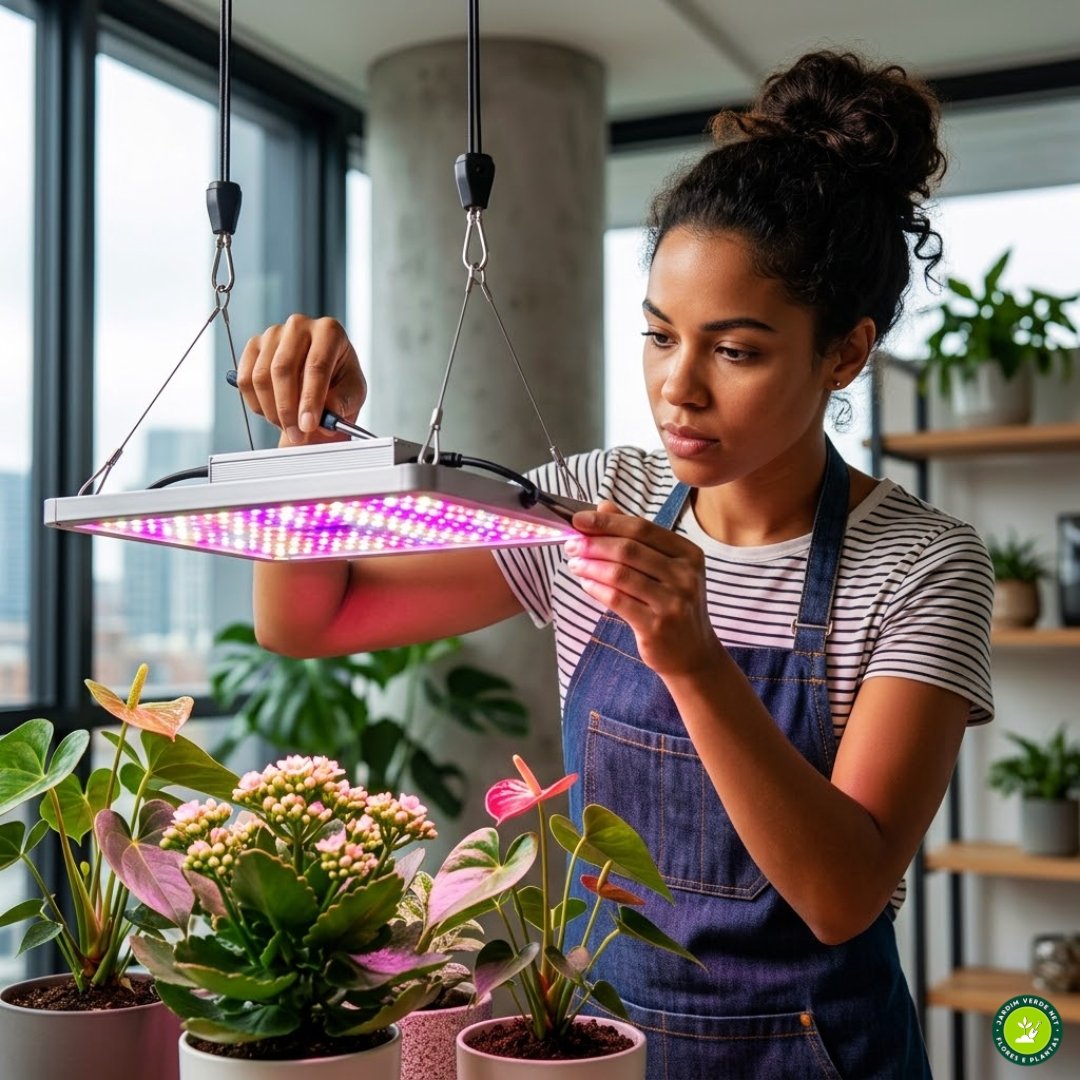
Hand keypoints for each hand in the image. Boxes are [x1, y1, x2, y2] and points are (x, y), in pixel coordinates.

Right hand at [237, 314, 366, 444]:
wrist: (324, 379)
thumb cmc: (341, 383)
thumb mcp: (354, 393)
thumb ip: (342, 402)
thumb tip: (326, 414)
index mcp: (329, 331)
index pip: (316, 365)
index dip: (311, 399)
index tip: (309, 425)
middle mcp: (299, 325)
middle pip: (283, 369)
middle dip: (288, 409)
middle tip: (297, 435)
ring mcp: (273, 334)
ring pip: (261, 376)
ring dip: (272, 410)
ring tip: (289, 427)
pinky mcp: (254, 346)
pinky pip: (245, 380)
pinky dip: (257, 404)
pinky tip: (273, 414)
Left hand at [564, 500, 721, 678]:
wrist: (693, 654)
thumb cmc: (674, 606)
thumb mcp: (665, 568)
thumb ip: (636, 537)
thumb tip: (603, 506)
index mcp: (688, 553)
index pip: (642, 528)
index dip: (607, 522)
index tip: (579, 519)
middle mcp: (685, 575)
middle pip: (630, 549)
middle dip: (594, 543)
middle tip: (572, 543)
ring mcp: (673, 602)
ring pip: (620, 574)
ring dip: (591, 566)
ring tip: (574, 563)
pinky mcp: (656, 626)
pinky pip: (617, 600)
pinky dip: (596, 589)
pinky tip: (585, 583)